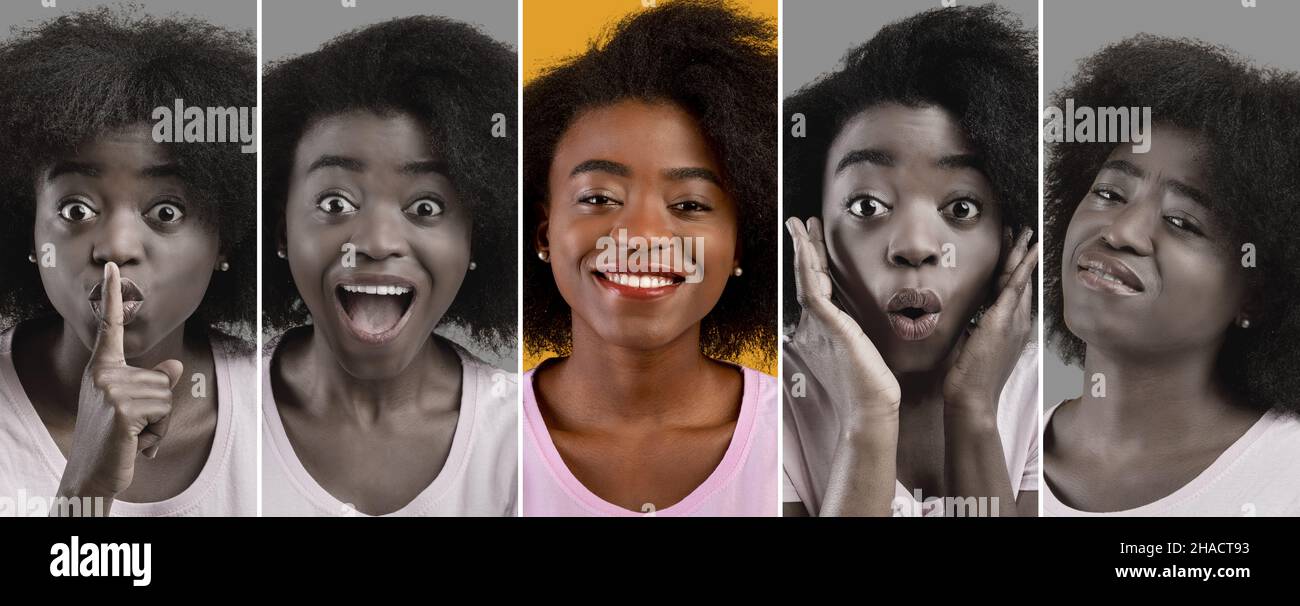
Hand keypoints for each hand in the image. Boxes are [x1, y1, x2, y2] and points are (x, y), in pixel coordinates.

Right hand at [57, 262, 182, 502]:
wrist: (93, 473)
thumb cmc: (115, 439)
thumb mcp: (136, 407)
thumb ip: (154, 384)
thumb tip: (176, 366)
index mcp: (103, 368)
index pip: (111, 326)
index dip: (114, 295)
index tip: (113, 267)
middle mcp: (103, 374)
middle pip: (163, 378)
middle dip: (159, 409)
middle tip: (132, 428)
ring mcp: (110, 390)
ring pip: (167, 397)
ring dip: (158, 424)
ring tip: (132, 435)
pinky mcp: (122, 409)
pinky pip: (163, 412)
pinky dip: (156, 433)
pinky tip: (133, 443)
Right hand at [785, 217, 900, 426]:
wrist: (869, 409)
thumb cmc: (871, 387)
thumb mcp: (863, 353)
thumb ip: (856, 334)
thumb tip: (860, 322)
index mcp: (822, 329)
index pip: (815, 286)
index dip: (812, 260)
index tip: (811, 237)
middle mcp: (814, 325)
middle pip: (806, 277)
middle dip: (804, 247)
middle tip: (799, 222)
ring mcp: (818, 326)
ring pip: (806, 278)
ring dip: (803, 249)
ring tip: (800, 224)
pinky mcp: (828, 326)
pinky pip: (812, 290)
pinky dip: (807, 267)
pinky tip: (806, 248)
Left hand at [942, 227, 1037, 418]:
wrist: (973, 400)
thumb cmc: (970, 381)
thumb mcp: (974, 350)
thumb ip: (975, 333)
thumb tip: (969, 323)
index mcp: (1011, 329)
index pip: (1015, 292)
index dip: (1017, 269)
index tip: (1016, 250)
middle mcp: (1017, 323)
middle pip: (1021, 281)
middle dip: (1023, 255)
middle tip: (1026, 232)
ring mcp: (1012, 322)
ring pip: (1020, 279)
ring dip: (1023, 254)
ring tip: (1026, 232)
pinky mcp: (1001, 322)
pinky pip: (1015, 288)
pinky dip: (1023, 268)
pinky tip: (1028, 252)